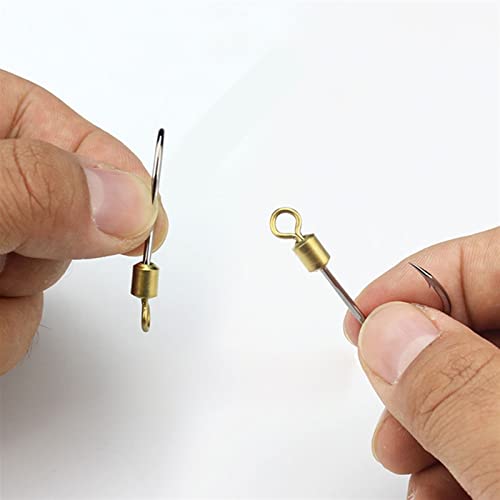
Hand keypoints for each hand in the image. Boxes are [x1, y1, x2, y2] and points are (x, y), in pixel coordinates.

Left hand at [0, 70, 167, 374]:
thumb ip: (36, 188)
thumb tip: (129, 204)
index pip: (54, 124)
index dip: (111, 168)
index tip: (151, 215)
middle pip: (59, 213)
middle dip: (49, 251)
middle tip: (1, 263)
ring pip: (43, 278)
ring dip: (15, 306)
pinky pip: (17, 322)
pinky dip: (1, 334)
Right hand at [344, 228, 499, 498]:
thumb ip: (456, 392)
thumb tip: (388, 332)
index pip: (493, 259)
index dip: (419, 279)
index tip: (361, 312)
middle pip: (479, 321)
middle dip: (415, 361)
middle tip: (383, 397)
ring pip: (478, 378)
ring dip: (426, 416)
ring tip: (403, 459)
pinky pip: (491, 423)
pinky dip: (454, 449)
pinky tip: (439, 485)